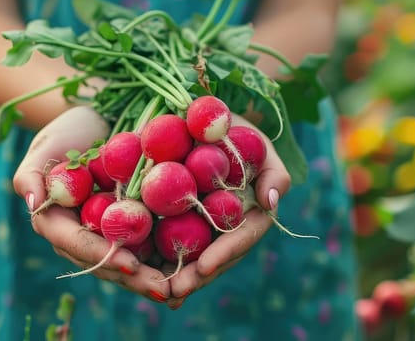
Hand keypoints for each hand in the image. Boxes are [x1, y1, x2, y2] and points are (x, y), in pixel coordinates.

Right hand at [12, 106, 171, 302]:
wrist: (100, 119)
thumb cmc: (68, 131)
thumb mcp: (46, 146)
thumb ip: (31, 175)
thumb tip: (33, 204)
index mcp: (58, 224)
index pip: (78, 245)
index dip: (103, 256)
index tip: (131, 263)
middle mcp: (85, 237)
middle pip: (108, 264)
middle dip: (136, 279)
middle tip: (165, 289)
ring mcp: (111, 236)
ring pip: (132, 264)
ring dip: (156, 279)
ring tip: (182, 289)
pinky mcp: (137, 228)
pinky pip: (152, 249)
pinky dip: (170, 261)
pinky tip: (195, 270)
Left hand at [164, 114, 291, 309]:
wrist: (200, 120)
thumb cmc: (235, 131)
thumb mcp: (258, 144)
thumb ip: (273, 171)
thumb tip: (271, 201)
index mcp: (250, 213)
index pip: (241, 237)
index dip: (225, 252)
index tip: (206, 265)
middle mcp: (226, 227)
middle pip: (215, 258)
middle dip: (197, 276)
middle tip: (175, 291)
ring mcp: (202, 228)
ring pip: (192, 259)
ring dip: (177, 278)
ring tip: (161, 293)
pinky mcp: (176, 222)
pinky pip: (167, 245)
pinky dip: (157, 262)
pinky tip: (142, 276)